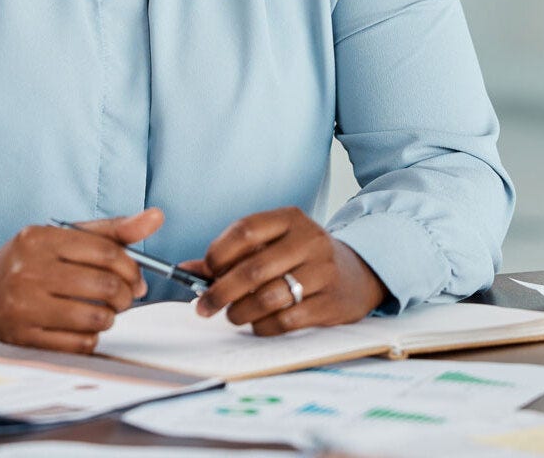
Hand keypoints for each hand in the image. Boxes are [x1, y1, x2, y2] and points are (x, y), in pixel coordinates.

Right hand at [0, 207, 163, 352]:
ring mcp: (24, 307)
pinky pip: (78, 345)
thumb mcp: (65, 236)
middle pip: (105, 287)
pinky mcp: (23, 339)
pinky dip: (91, 338)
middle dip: (126, 295)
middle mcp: (29, 271)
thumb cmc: (32, 261)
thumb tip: (156, 217)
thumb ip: (112, 230)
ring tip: (105, 311)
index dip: (132, 268)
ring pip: (95, 319)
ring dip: (110, 318)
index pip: (106, 252)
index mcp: (40, 238)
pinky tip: (85, 327)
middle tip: (126, 297)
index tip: (137, 278)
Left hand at [182, 207, 386, 335]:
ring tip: (232, 315)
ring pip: (268, 297)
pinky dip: (264, 326)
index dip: (218, 253)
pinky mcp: (332, 303)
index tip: (204, 272)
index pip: (245, 230)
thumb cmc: (301, 257)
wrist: (358, 273)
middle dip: (221, 291)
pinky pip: (287, 320)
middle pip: (253, 268)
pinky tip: (257, 324)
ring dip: (241, 311)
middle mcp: (309, 240)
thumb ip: (231, 255)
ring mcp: (323, 271)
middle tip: (204, 307)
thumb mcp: (273, 244)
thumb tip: (184, 270)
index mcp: (289, 218)